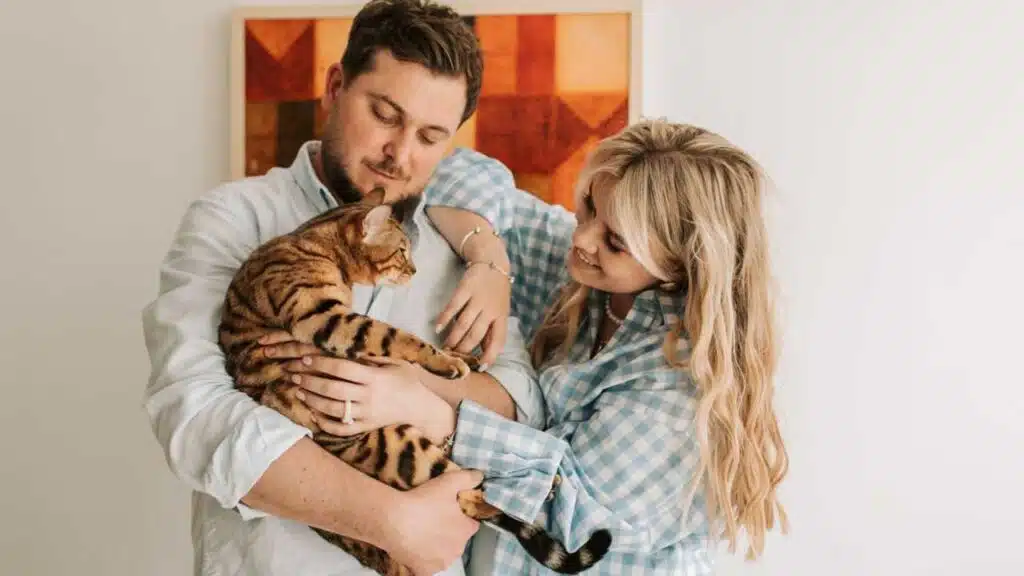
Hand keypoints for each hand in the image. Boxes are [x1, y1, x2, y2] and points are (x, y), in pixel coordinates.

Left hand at [283, 352, 452, 438]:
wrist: (421, 407)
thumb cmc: (407, 380)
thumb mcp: (395, 362)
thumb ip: (372, 355)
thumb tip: (346, 345)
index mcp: (375, 377)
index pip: (342, 369)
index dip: (322, 363)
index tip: (306, 358)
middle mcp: (369, 397)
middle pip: (333, 390)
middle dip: (311, 382)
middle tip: (295, 375)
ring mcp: (367, 415)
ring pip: (333, 410)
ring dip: (312, 401)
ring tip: (298, 391)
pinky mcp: (366, 427)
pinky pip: (341, 429)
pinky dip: (325, 423)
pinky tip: (313, 413)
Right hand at [381, 469, 483, 575]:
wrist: (393, 519)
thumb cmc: (423, 500)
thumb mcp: (449, 481)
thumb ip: (468, 478)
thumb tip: (479, 476)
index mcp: (466, 530)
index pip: (471, 523)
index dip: (461, 516)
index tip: (448, 509)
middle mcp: (457, 549)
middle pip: (457, 539)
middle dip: (449, 531)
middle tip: (432, 518)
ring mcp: (441, 562)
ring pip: (442, 553)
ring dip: (436, 545)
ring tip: (421, 531)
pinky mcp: (424, 571)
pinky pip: (426, 565)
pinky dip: (422, 558)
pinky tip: (414, 546)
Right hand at [434, 261, 510, 367]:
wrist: (493, 262)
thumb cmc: (496, 291)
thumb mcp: (500, 310)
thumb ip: (492, 330)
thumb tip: (484, 354)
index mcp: (501, 317)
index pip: (498, 341)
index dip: (490, 355)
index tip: (480, 366)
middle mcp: (491, 309)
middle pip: (476, 335)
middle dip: (464, 349)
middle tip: (454, 358)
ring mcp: (478, 299)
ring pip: (464, 324)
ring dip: (453, 338)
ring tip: (445, 347)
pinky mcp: (466, 288)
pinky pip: (453, 307)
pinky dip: (444, 319)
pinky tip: (438, 328)